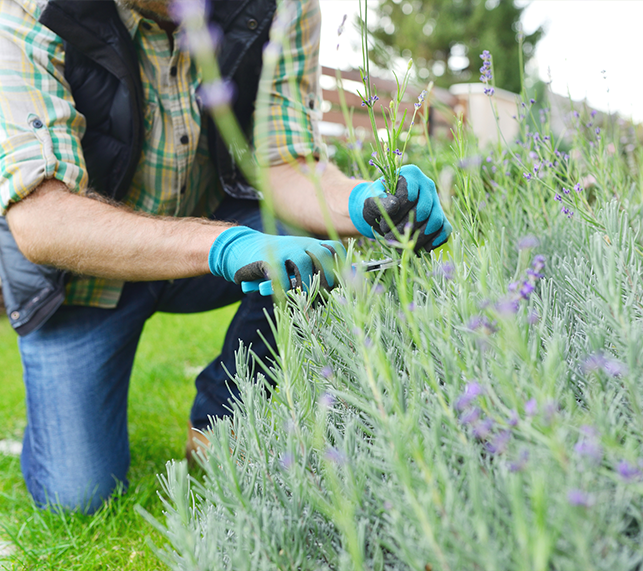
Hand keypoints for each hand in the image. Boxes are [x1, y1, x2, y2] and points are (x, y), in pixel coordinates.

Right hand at [208, 226, 345, 295]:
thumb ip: (314, 269)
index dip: (342, 266)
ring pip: (303, 265)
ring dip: (306, 285)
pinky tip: (285, 295)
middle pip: (323, 257)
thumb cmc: (274, 261)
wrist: (241, 249)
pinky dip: (285, 289)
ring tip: (306, 300)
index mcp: (311, 244)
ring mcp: (284, 250)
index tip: (342, 283)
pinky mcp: (267, 259)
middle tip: (324, 297)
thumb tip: (340, 285)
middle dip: (327, 279)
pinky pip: (281, 275)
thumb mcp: (296, 260)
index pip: (335, 249)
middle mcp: (300, 243)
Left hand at [348, 165, 451, 251]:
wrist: (383, 212)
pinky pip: (445, 230)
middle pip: (424, 210)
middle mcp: (427, 185)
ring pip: (436, 221)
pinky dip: (434, 241)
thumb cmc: (377, 204)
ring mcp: (436, 201)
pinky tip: (420, 249)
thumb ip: (379, 202)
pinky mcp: (441, 217)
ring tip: (401, 246)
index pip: (409, 195)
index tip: (383, 224)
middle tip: (389, 237)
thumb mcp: (371, 202)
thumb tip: (395, 205)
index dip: (396, 214)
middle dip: (405, 228)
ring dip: (418, 238)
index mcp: (411, 174)